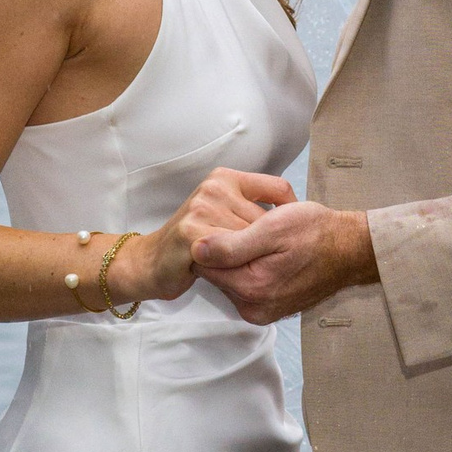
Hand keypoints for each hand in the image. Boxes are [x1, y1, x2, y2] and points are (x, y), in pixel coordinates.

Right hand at [116, 169, 296, 304]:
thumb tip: (298, 216)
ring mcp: (202, 207)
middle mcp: (214, 187)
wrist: (153, 262)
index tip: (287, 238)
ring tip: (242, 268)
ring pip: (252, 238)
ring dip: (253, 258)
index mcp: (226, 177)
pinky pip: (233, 253)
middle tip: (262, 262)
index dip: (289, 218)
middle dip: (268, 245)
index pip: (279, 190)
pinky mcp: (193, 233)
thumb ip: (252, 209)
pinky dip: (239, 267)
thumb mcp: (226, 214)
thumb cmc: (197, 242)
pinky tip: (233, 273)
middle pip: (267, 220)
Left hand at [193, 200, 377, 323]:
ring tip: (262, 240)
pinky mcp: (268, 310)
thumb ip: (233, 243)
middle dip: (225, 250)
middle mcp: (254, 307)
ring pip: (228, 279)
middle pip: (215, 274)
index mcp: (252, 287)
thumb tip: (196, 248)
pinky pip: (243, 287)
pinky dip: (249, 269)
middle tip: (251, 229)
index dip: (213, 237)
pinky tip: (267, 254)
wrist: (350, 251)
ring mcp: (261, 312)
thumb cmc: (317, 232)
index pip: (205, 263)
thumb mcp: (275, 228)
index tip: (234, 223)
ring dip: (237, 259)